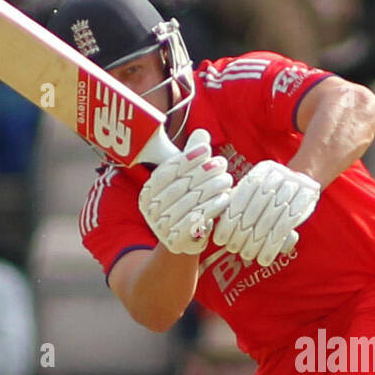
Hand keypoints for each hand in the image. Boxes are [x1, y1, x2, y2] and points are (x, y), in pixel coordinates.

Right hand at [137, 128, 232, 254]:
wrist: (187, 241)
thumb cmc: (188, 205)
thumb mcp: (187, 179)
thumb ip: (192, 157)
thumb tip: (202, 133)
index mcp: (147, 192)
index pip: (167, 171)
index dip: (187, 158)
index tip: (207, 149)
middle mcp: (149, 210)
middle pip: (180, 186)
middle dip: (203, 173)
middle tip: (223, 164)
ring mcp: (160, 227)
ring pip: (189, 202)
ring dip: (211, 189)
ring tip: (227, 180)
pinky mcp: (175, 241)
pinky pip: (195, 220)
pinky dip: (211, 208)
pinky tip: (224, 199)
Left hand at [212, 160, 318, 266]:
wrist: (304, 185)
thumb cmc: (271, 194)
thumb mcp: (254, 191)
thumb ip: (235, 200)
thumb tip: (213, 221)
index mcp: (261, 171)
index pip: (240, 198)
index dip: (229, 221)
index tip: (220, 239)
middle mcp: (277, 175)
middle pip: (254, 210)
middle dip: (241, 233)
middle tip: (233, 249)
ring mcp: (294, 186)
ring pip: (270, 220)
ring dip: (256, 243)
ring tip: (247, 255)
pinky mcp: (306, 199)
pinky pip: (286, 227)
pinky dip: (273, 246)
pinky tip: (264, 258)